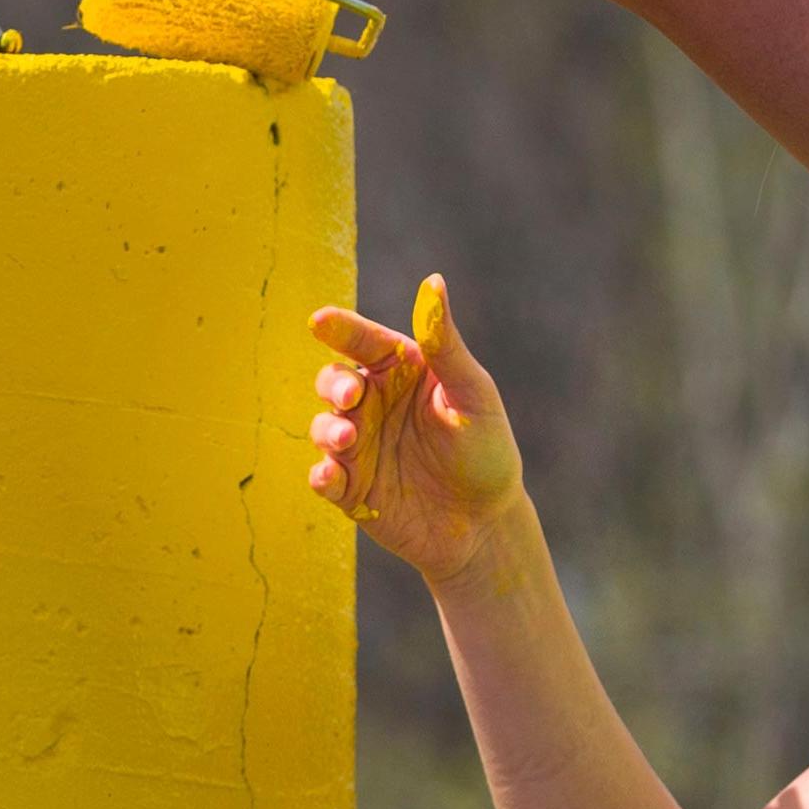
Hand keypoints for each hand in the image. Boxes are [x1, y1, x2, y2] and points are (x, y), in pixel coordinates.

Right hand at [307, 274, 525, 583]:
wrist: (486, 525)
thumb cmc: (487, 452)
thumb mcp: (473, 395)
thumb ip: (446, 345)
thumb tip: (433, 282)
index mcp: (403, 373)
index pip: (364, 342)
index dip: (341, 330)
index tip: (320, 321)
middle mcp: (375, 405)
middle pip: (334, 380)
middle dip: (334, 384)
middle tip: (352, 397)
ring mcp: (360, 447)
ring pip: (324, 426)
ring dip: (328, 430)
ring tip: (348, 441)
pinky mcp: (351, 488)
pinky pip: (324, 476)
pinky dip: (322, 474)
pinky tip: (330, 476)